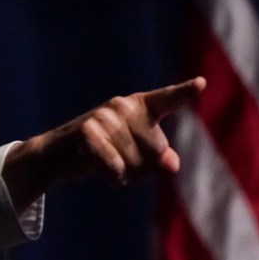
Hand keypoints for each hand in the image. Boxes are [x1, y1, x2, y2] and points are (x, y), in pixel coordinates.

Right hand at [3, 77, 205, 211]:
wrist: (57, 157)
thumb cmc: (103, 154)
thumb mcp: (135, 157)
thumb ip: (159, 159)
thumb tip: (171, 164)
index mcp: (140, 107)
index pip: (167, 100)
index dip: (184, 92)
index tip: (201, 84)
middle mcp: (123, 105)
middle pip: (157, 151)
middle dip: (143, 168)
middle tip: (120, 163)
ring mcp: (104, 115)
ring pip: (135, 163)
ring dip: (125, 175)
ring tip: (107, 165)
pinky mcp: (86, 130)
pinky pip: (115, 164)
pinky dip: (114, 176)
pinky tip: (105, 174)